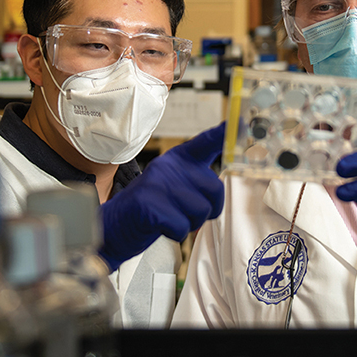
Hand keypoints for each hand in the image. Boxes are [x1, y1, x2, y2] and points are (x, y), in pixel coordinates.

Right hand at [98, 122, 225, 270]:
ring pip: (201, 211)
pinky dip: (174, 234)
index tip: (244, 123)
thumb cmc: (149, 210)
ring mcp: (158, 184)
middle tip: (183, 213)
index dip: (225, 133)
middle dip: (207, 209)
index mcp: (177, 159)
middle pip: (214, 189)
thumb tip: (218, 190)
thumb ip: (195, 182)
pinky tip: (159, 227)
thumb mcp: (172, 187)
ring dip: (189, 224)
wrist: (112, 228)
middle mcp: (168, 166)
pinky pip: (183, 226)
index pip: (206, 142)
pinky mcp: (150, 206)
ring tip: (168, 219)